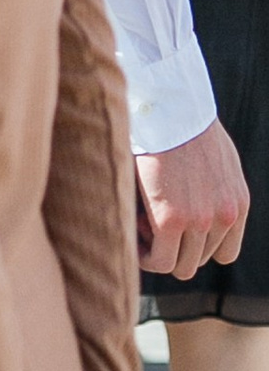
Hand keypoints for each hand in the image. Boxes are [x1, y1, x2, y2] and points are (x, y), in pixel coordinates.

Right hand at [137, 119, 248, 280]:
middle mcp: (224, 217)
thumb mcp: (218, 159)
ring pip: (179, 265)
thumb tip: (194, 203)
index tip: (174, 232)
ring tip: (140, 221)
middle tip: (151, 222)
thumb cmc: (183, 123)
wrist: (167, 106)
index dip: (196, 247)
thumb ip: (217, 189)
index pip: (224, 253)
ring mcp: (199, 221)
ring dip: (158, 249)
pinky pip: (158, 260)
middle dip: (174, 247)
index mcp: (238, 203)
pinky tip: (133, 231)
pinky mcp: (170, 220)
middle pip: (199, 259)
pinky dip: (145, 255)